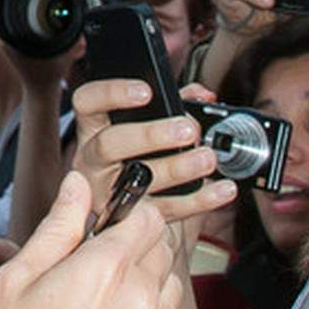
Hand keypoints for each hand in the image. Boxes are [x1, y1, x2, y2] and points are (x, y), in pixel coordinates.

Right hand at [0, 172, 181, 308]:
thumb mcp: (15, 281)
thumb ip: (56, 228)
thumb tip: (76, 188)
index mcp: (108, 270)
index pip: (146, 215)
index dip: (126, 212)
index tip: (106, 223)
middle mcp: (143, 303)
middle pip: (162, 249)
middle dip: (135, 247)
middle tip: (93, 266)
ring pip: (168, 292)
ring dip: (144, 287)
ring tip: (96, 307)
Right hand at [69, 79, 236, 227]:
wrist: (130, 201)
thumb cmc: (136, 152)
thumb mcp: (144, 122)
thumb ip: (173, 102)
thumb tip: (202, 95)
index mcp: (93, 128)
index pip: (87, 102)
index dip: (113, 93)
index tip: (147, 92)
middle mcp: (93, 160)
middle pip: (110, 143)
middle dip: (151, 135)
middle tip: (187, 130)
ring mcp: (108, 190)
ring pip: (137, 180)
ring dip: (178, 168)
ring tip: (207, 159)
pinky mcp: (132, 217)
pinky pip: (165, 209)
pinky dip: (198, 200)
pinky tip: (220, 190)